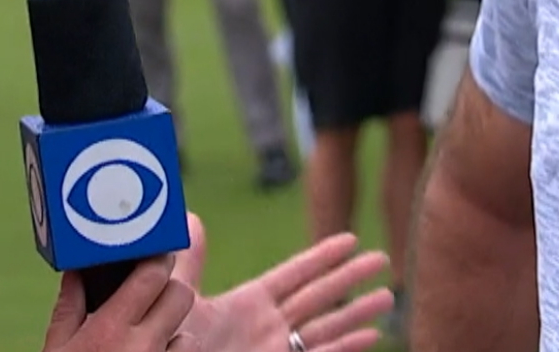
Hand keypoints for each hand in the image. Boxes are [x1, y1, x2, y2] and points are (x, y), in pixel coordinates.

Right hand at [42, 255, 196, 351]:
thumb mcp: (57, 348)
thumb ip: (70, 306)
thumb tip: (78, 270)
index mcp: (110, 328)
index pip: (153, 274)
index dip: (156, 260)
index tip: (151, 256)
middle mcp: (142, 346)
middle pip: (181, 295)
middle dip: (169, 290)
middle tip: (151, 295)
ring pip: (188, 334)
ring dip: (173, 331)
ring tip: (148, 339)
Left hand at [173, 214, 393, 351]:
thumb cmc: (171, 345)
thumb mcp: (181, 300)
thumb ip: (190, 263)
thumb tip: (191, 218)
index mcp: (248, 302)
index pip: (294, 274)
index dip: (322, 257)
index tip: (350, 238)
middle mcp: (269, 325)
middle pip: (319, 295)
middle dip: (351, 277)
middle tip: (383, 258)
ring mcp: (276, 350)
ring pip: (326, 327)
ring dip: (357, 313)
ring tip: (388, 297)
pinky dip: (346, 348)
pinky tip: (371, 337)